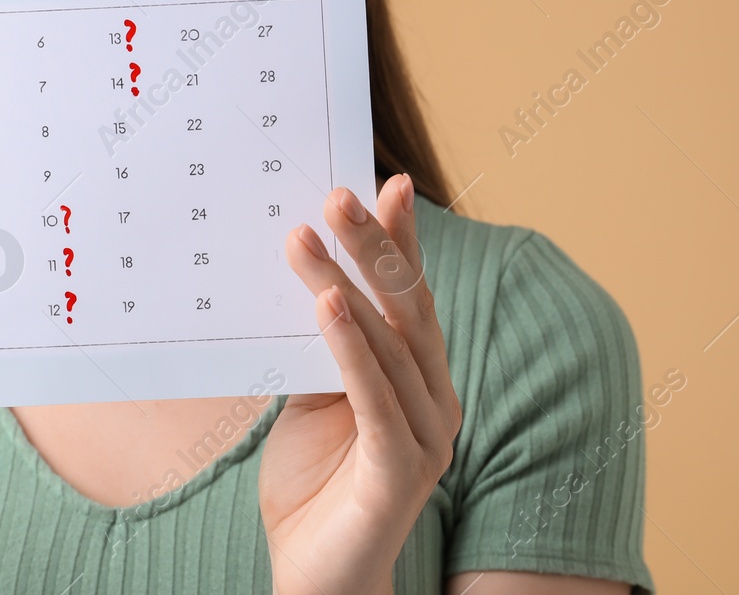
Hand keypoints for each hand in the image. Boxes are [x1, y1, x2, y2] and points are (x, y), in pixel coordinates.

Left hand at [260, 175, 462, 594]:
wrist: (313, 577)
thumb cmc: (313, 486)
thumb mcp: (310, 400)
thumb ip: (320, 347)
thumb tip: (303, 274)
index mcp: (418, 379)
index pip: (410, 296)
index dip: (401, 240)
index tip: (387, 183)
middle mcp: (435, 400)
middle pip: (406, 308)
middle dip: (374, 246)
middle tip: (338, 194)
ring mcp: (425, 437)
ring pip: (387, 344)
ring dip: (343, 284)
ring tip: (303, 239)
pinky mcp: (400, 472)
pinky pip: (376, 398)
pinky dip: (352, 348)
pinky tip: (328, 306)